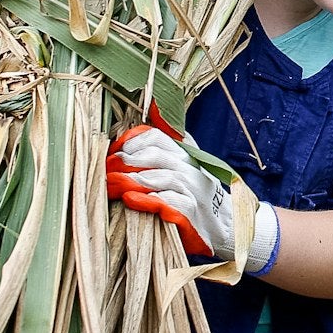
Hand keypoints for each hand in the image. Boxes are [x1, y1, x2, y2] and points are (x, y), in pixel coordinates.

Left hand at [104, 125, 280, 272]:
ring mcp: (192, 190)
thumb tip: (152, 107)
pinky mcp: (191, 214)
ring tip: (111, 184)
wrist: (227, 226)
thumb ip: (168, 140)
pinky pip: (168, 203)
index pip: (155, 137)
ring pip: (159, 177)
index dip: (130, 142)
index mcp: (185, 154)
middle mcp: (189, 168)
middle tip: (105, 171)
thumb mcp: (186, 162)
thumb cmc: (197, 195)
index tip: (112, 153)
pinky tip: (130, 200)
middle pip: (153, 156)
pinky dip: (148, 200)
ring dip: (131, 180)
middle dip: (124, 162)